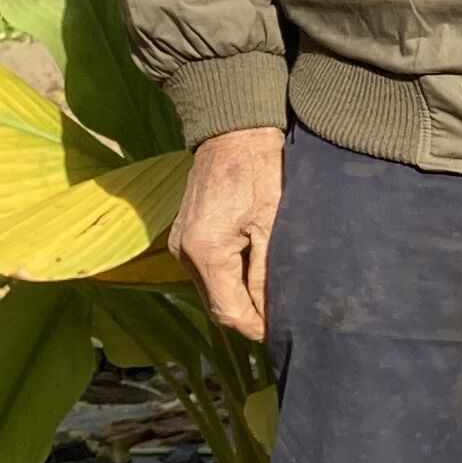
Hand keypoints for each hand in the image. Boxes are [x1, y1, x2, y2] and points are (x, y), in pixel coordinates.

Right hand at [171, 126, 286, 341]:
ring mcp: (179, 244)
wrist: (233, 132)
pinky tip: (253, 272)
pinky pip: (206, 272)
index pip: (228, 312)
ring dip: (238, 298)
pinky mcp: (183, 236)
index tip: (282, 330)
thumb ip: (267, 274)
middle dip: (248, 315)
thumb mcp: (273, 223)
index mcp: (205, 251)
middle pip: (217, 306)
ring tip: (271, 294)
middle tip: (282, 315)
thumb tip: (271, 315)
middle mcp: (184, 252)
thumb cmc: (259, 170)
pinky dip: (229, 279)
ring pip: (211, 291)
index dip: (255, 327)